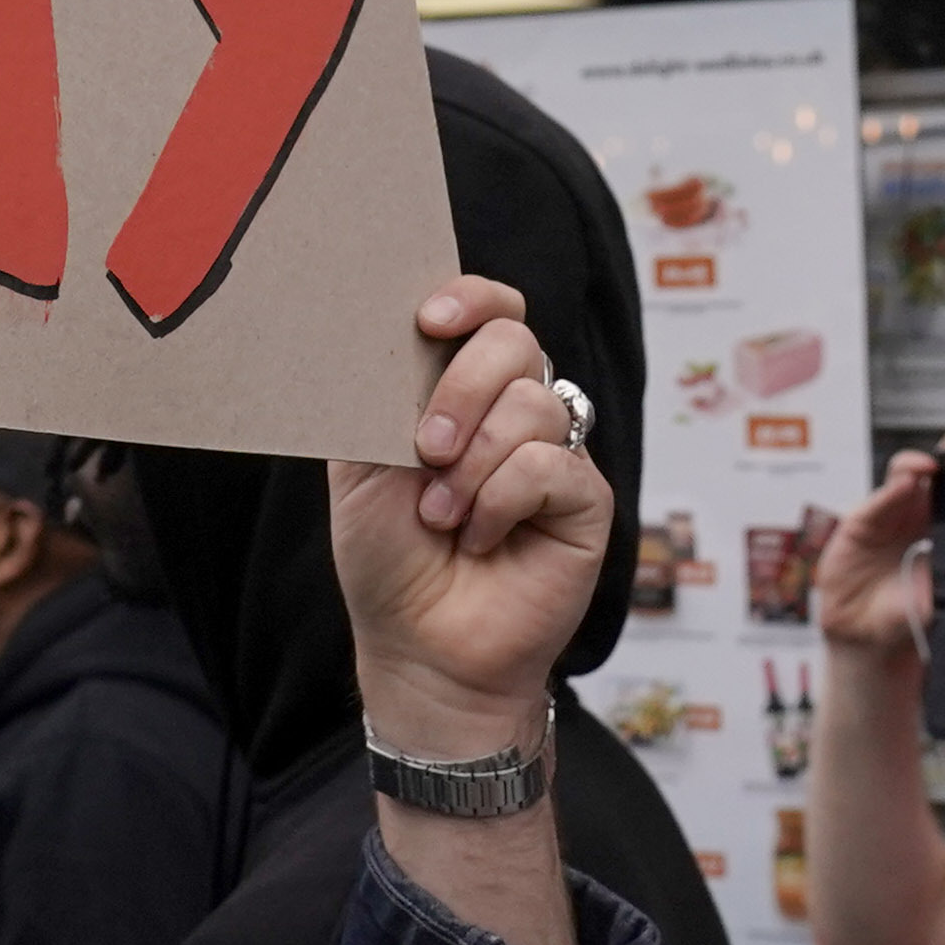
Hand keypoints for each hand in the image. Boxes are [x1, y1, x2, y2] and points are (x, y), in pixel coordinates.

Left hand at [330, 275, 612, 759]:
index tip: (429, 321)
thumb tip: (386, 333)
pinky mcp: (586, 500)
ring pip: (532, 404)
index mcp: (461, 390)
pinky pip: (551, 464)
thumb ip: (375, 397)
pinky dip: (502, 499)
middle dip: (461, 388)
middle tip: (425, 449)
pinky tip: (482, 536)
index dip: (470, 299)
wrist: (418, 644)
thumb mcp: (358, 466)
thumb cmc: (388, 557)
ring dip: (472, 464)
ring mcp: (556, 452)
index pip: (490, 311)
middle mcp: (515, 411)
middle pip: (516, 341)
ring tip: (442, 516)